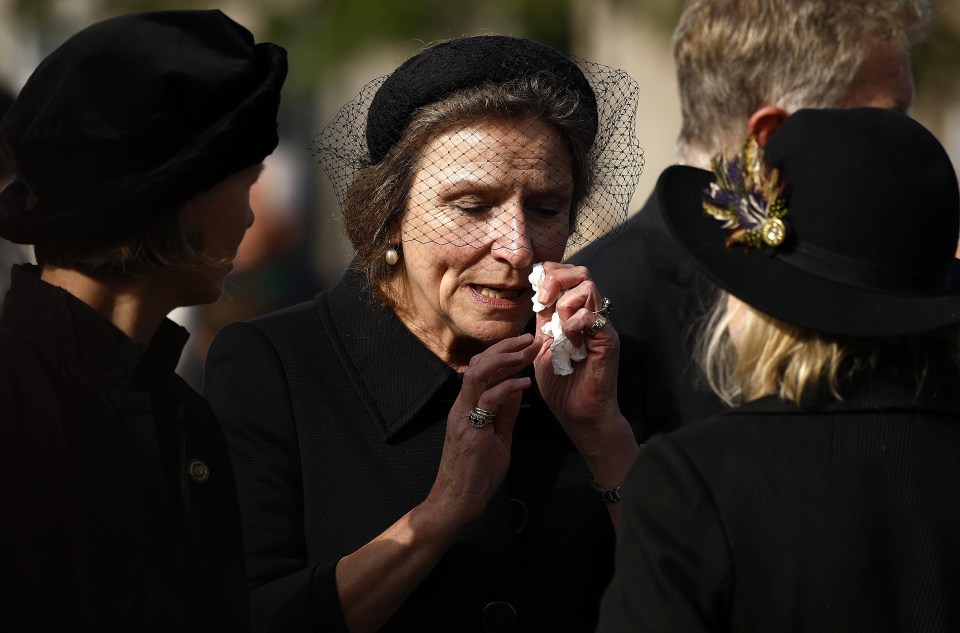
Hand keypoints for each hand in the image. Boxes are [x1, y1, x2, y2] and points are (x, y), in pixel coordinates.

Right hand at [425, 334, 538, 525]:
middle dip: (505, 348)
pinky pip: (487, 399)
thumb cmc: (476, 473)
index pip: (482, 369)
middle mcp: (462, 405)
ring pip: (477, 374)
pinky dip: (506, 387)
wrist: (458, 501)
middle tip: (530, 338)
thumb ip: (505, 412)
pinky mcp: (469, 429)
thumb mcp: (498, 436)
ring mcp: (463, 416)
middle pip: (478, 364)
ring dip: (503, 359)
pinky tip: (523, 383)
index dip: (504, 353)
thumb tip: (517, 387)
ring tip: (525, 351)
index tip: (526, 345)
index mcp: (467, 405)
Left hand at [533, 263, 620, 424]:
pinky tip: (570, 343)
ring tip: (560, 329)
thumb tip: (537, 293)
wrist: (577, 414)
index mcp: (576, 314)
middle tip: (544, 302)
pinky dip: (574, 324)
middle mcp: (592, 316)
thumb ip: (543, 320)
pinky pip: (592, 316)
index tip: (537, 293)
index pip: (569, 274)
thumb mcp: (543, 346)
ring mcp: (602, 327)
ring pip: (588, 287)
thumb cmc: (562, 385)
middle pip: (582, 272)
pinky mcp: (608, 341)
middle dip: (556, 280)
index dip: (550, 274)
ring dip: (565, 304)